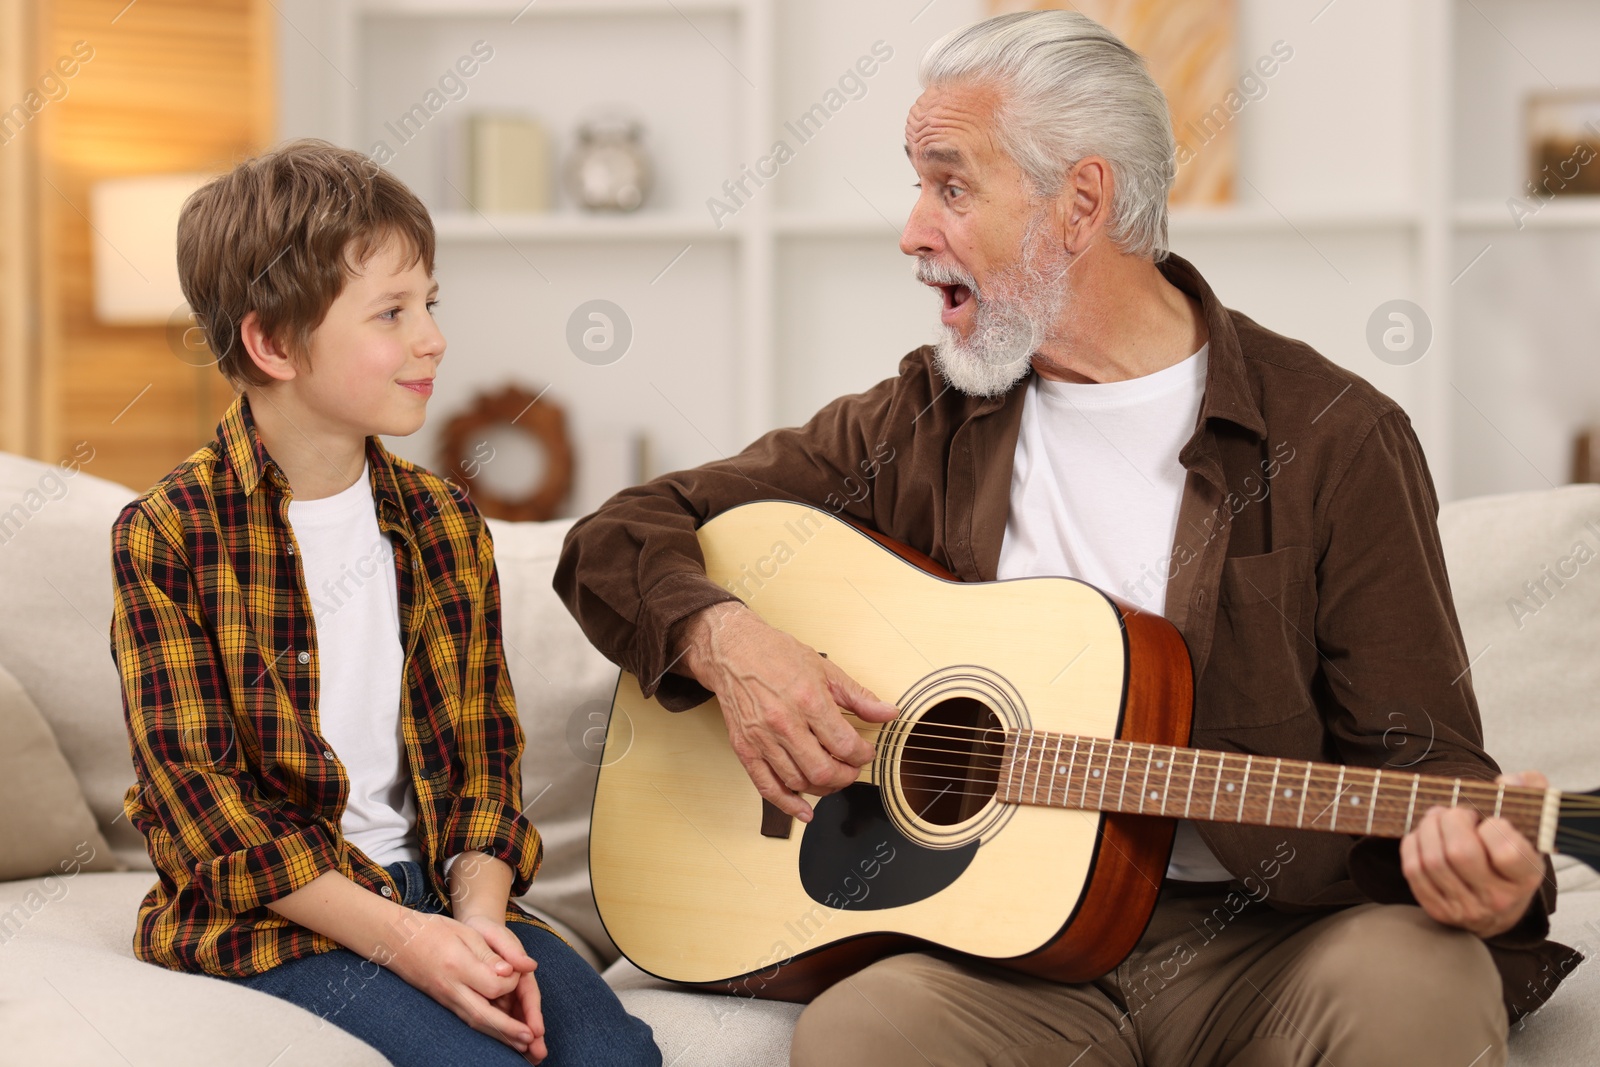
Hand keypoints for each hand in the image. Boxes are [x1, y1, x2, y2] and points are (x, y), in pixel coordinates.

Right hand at [380, 910, 538, 1055]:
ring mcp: (445, 999)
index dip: (510, 982)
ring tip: (522, 1043)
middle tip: (531, 1038)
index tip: (519, 971)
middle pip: (482, 1015)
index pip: (492, 985)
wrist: (395, 940)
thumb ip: (489, 954)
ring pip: (475, 1022)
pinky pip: (467, 1019)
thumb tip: (511, 971)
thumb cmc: (432, 931)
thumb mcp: (464, 932)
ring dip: (499, 1035)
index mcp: (457, 965)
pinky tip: (501, 1033)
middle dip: (508, 1029)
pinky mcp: (444, 1003)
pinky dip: (487, 1029)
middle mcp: (450, 988)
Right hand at [678, 601, 899, 821]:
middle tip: (852, 769)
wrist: (733, 651)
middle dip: (845, 776)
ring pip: (798, 782)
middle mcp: (784, 723)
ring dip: (822, 788)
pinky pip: (767, 787)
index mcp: (808, 700)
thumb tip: (888, 712)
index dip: (862, 755)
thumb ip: (859, 696)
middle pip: (823, 770)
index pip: (844, 744)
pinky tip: (803, 810)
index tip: (866, 752)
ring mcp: (762, 738)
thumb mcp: (825, 669)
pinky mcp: (745, 748)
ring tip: (832, 778)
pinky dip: (787, 805)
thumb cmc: (776, 655)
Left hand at [1400, 770, 1548, 937]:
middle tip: (1454, 812)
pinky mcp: (1439, 911)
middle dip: (1451, 820)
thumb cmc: (1512, 853)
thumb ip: (1530, 791)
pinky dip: (1413, 845)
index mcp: (1526, 878)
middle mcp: (1498, 900)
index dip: (1493, 827)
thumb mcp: (1531, 824)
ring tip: (1437, 818)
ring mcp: (1466, 909)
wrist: (1499, 905)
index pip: (1506, 851)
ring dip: (1427, 829)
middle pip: (1460, 853)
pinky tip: (1423, 836)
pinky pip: (1414, 871)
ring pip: (1433, 861)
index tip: (1492, 820)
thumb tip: (1508, 781)